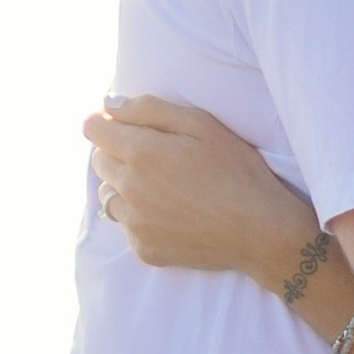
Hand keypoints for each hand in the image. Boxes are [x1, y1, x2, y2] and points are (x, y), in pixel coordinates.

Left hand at [85, 95, 318, 280]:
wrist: (260, 231)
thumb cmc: (236, 170)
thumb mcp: (201, 124)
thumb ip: (149, 109)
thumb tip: (109, 104)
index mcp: (141, 153)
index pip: (93, 129)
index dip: (105, 123)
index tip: (121, 125)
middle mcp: (129, 189)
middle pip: (99, 162)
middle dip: (117, 153)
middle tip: (155, 157)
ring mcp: (135, 223)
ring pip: (108, 196)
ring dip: (125, 187)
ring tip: (162, 188)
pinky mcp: (144, 249)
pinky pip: (128, 227)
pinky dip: (141, 218)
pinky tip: (173, 214)